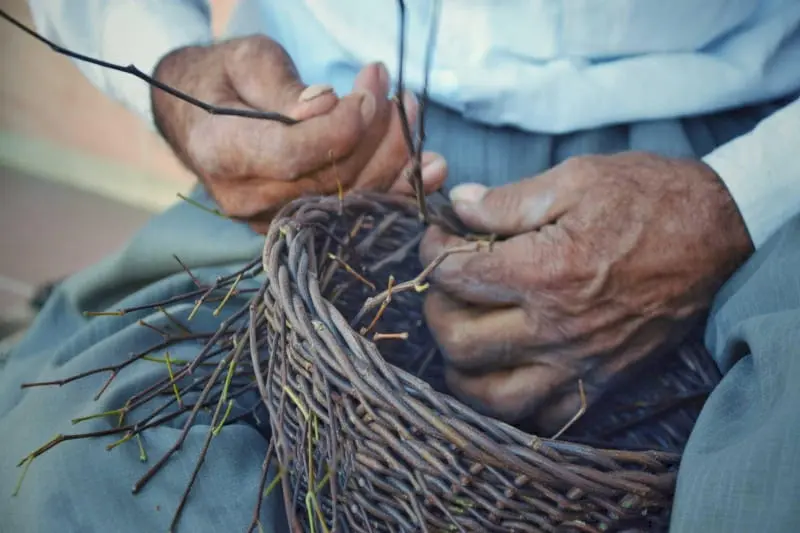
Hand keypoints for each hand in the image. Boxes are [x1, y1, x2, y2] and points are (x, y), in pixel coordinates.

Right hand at [152, 35, 445, 231]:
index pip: (292, 154)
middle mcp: (246, 198)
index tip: (371, 93)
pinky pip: (354, 213)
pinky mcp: (298, 225)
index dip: (342, 128)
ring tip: (412, 116)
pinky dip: (396, 190)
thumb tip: (324, 107)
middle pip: (329, 181)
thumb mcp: (247, 62)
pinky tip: (428, 169)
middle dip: (376, 137)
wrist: (201, 119)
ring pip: (349, 200)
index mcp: (223, 152)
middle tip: (399, 95)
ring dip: (394, 160)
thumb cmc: (224, 80)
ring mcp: (272, 219)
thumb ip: (282, 86)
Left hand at [420, 152, 752, 434]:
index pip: (456, 275)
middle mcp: (557, 327)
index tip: (441, 238)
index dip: (434, 251)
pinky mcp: (601, 384)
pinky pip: (539, 417)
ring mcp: (579, 364)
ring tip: (465, 333)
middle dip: (437, 308)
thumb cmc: (648, 200)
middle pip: (458, 340)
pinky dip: (510, 402)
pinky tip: (505, 369)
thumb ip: (509, 199)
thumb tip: (457, 206)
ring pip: (489, 395)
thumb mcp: (577, 178)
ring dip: (462, 366)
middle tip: (450, 287)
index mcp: (546, 271)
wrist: (717, 235)